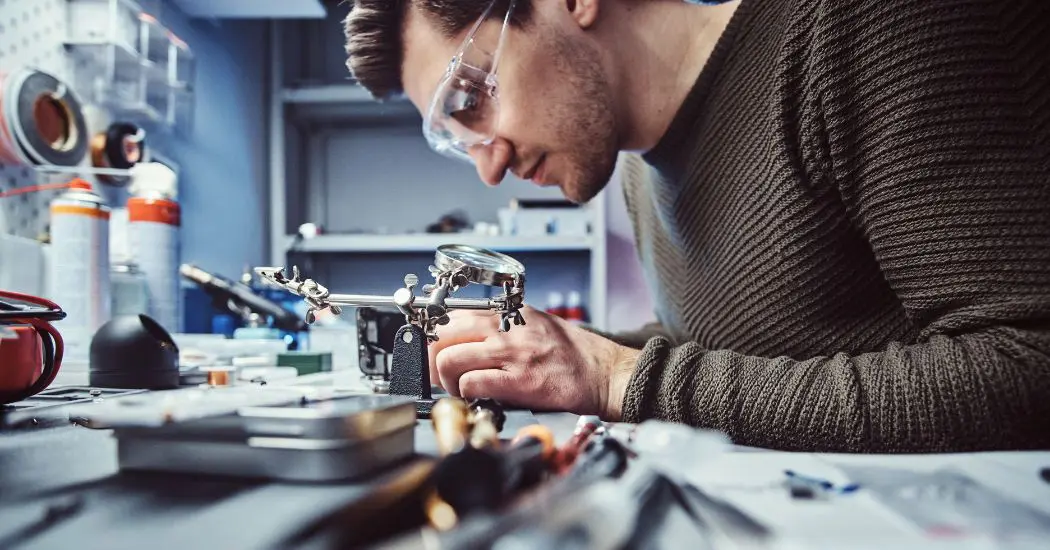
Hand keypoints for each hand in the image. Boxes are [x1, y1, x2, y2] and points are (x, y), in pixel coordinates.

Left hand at [426, 306, 638, 419]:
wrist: (604, 372)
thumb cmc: (573, 353)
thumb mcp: (536, 324)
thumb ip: (503, 328)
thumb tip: (468, 339)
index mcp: (510, 313)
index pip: (455, 315)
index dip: (436, 336)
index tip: (432, 350)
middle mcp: (507, 329)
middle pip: (444, 334)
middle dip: (432, 357)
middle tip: (438, 374)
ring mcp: (512, 354)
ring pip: (450, 359)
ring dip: (446, 380)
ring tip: (457, 389)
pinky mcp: (519, 382)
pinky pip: (472, 384)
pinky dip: (464, 394)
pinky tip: (474, 398)